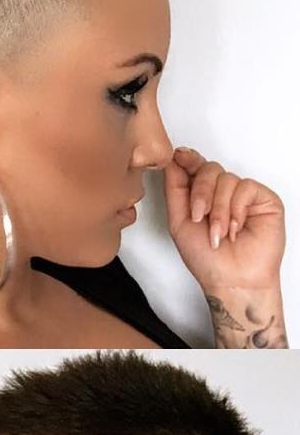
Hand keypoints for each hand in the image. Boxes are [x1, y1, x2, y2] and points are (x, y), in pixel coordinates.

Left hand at [163, 146, 284, 290]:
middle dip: (200, 193)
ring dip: (218, 210)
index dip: (187, 159)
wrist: (232, 279)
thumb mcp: (179, 222)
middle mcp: (222, 193)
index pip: (195, 168)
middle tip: (198, 216)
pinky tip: (235, 228)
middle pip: (209, 169)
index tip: (178, 155)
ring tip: (217, 233)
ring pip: (226, 179)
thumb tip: (171, 161)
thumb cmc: (206, 258)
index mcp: (201, 196)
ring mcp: (243, 195)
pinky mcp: (263, 199)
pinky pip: (245, 188)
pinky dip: (235, 210)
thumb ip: (175, 191)